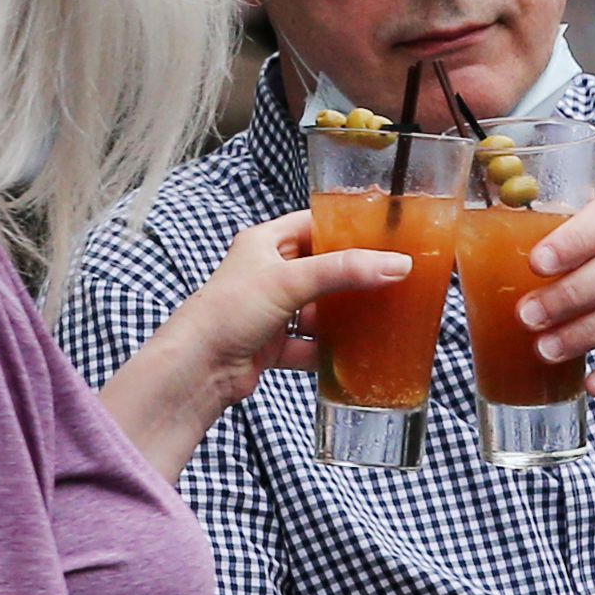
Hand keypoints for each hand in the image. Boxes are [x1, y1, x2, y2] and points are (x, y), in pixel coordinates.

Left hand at [98, 214, 411, 472]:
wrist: (197, 369)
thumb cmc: (227, 312)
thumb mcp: (289, 281)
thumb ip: (344, 271)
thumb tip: (397, 264)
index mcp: (264, 244)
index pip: (312, 225)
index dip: (346, 227)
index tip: (383, 235)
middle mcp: (267, 274)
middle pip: (321, 268)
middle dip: (353, 276)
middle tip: (392, 276)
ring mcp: (271, 311)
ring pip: (318, 309)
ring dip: (344, 315)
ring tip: (382, 314)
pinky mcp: (273, 344)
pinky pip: (311, 344)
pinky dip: (330, 350)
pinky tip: (355, 353)